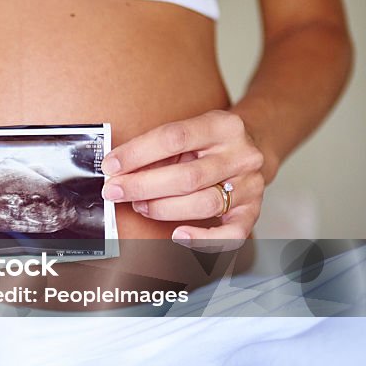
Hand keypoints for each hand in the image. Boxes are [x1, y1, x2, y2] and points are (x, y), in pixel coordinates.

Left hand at [100, 110, 266, 250]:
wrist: (254, 146)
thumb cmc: (209, 142)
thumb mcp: (188, 133)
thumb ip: (157, 150)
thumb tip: (117, 170)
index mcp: (222, 126)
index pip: (173, 138)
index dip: (137, 154)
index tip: (111, 166)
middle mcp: (241, 155)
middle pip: (187, 177)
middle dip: (143, 187)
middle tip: (116, 191)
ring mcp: (250, 184)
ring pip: (203, 203)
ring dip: (163, 209)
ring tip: (140, 206)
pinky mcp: (254, 210)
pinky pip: (232, 233)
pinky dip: (204, 239)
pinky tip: (179, 235)